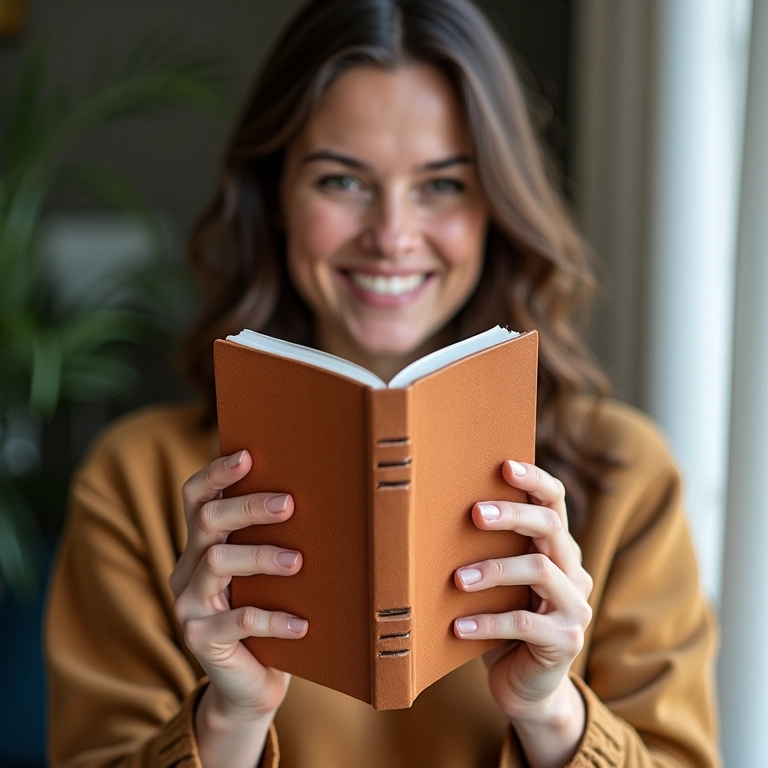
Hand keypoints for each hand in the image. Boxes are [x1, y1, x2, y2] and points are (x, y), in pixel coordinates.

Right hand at [170, 450, 306, 766]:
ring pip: (217, 563)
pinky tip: (303, 624)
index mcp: (201, 545)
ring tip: (298, 562)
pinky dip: (273, 619)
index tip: (247, 455)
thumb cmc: (268, 612)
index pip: (196, 498)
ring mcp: (189, 605)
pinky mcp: (201, 639)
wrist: (251, 682)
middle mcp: (187, 568)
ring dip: (261, 558)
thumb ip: (271, 540)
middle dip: (247, 507)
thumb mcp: (265, 573)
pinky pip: (237, 620)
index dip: (216, 474)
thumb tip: (318, 496)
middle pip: (206, 521)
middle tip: (289, 504)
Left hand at [453, 460, 591, 767]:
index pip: (555, 501)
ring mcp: (575, 605)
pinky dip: (488, 623)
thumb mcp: (496, 581)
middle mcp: (574, 570)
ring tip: (457, 579)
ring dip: (495, 571)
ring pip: (540, 571)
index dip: (534, 480)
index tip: (504, 465)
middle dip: (512, 515)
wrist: (524, 684)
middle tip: (475, 513)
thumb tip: (435, 510)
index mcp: (557, 547)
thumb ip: (486, 550)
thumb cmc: (501, 620)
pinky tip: (457, 627)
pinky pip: (525, 623)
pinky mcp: (566, 639)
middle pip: (550, 528)